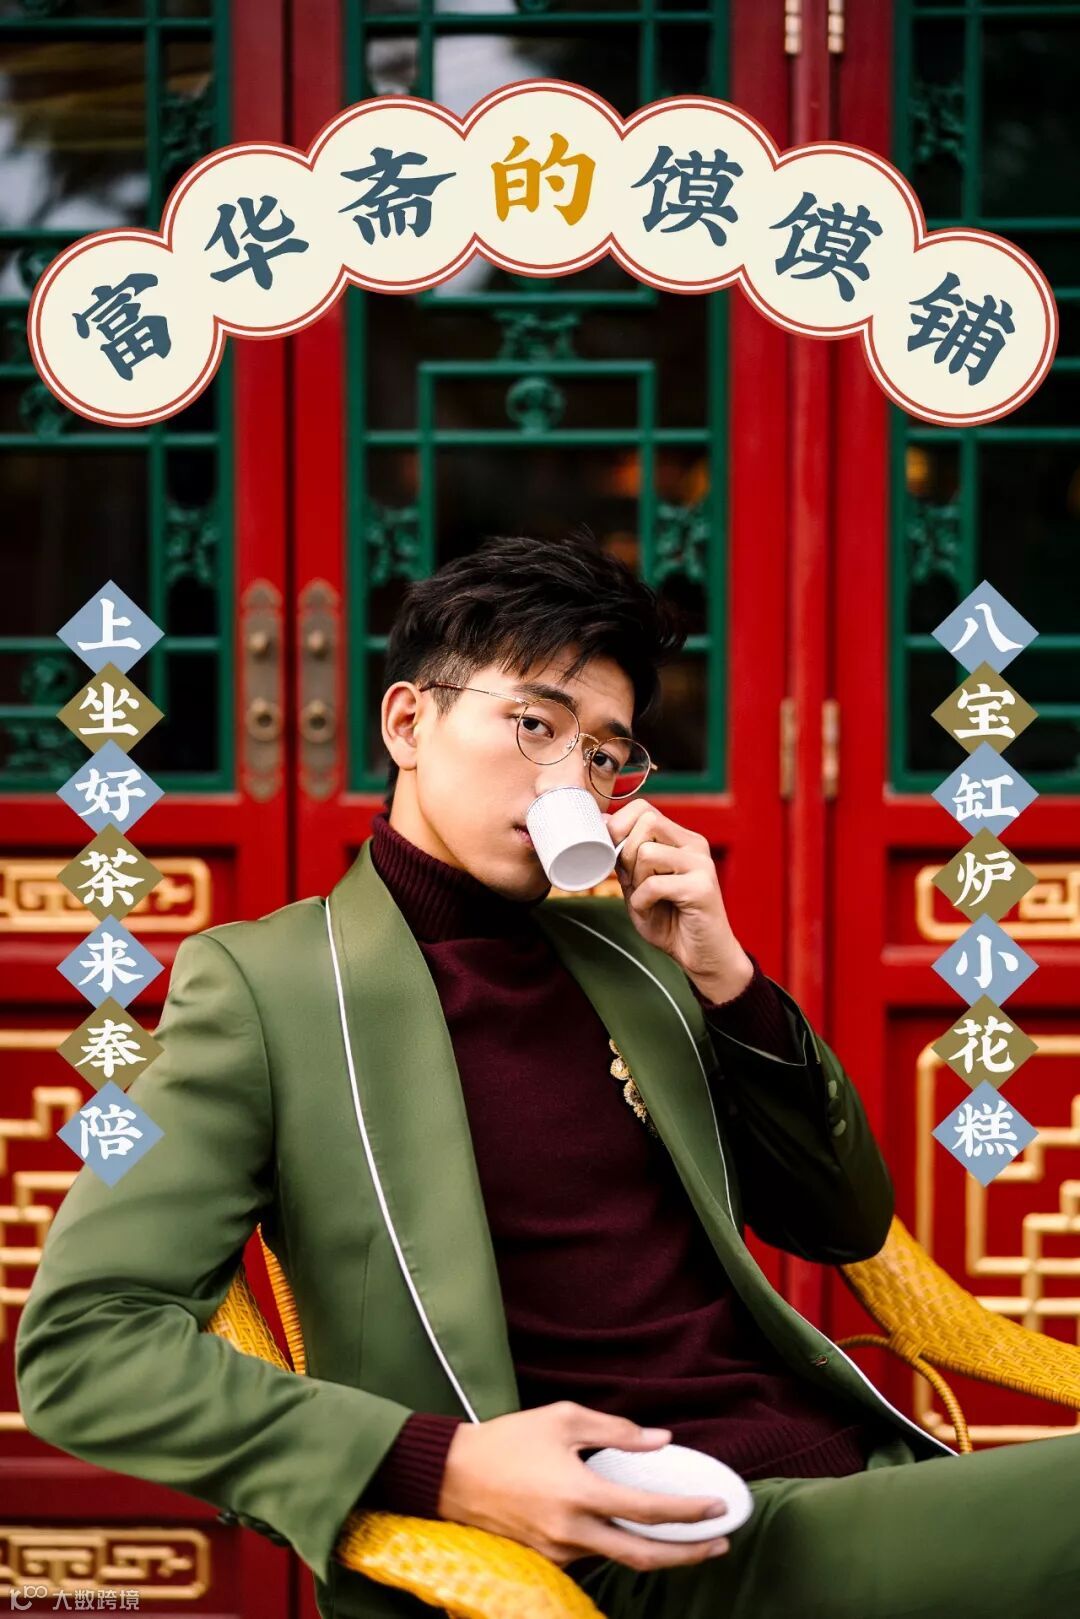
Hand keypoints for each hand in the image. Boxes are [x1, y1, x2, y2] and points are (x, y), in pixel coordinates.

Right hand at [437, 1401, 731, 1571]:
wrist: (452, 1475)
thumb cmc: (508, 1440)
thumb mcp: (563, 1419)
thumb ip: (616, 1431)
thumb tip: (661, 1440)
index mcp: (578, 1494)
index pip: (646, 1512)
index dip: (687, 1513)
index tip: (718, 1507)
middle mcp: (571, 1533)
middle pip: (643, 1557)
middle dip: (688, 1554)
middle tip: (720, 1543)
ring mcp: (558, 1552)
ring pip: (618, 1558)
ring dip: (656, 1550)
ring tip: (685, 1534)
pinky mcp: (546, 1559)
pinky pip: (594, 1555)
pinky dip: (621, 1545)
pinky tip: (636, 1530)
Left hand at [602, 800, 753, 1000]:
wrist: (702, 956)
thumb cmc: (671, 921)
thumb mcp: (638, 885)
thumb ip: (625, 859)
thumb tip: (603, 828)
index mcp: (680, 839)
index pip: (644, 808)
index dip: (619, 825)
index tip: (611, 853)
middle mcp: (694, 845)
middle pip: (646, 822)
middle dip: (626, 853)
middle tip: (633, 882)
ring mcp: (701, 864)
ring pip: (647, 852)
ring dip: (635, 881)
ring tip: (646, 899)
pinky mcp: (702, 887)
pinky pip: (655, 884)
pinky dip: (642, 902)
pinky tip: (650, 911)